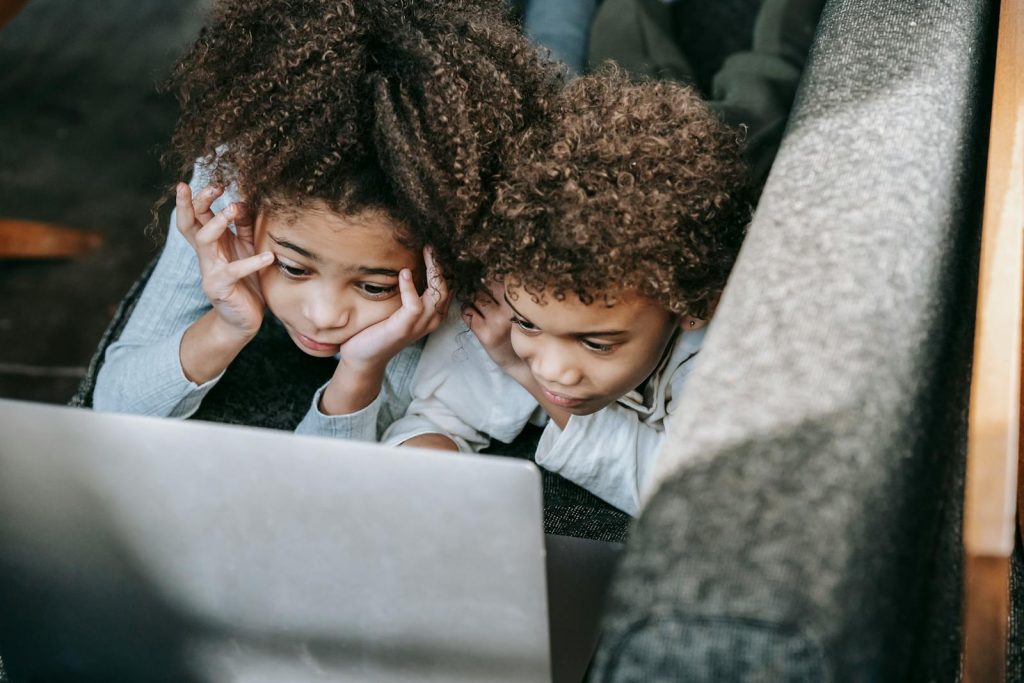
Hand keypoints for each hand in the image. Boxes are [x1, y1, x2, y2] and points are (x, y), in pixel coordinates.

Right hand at [176, 183, 270, 340]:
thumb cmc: (246, 281)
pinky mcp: (220, 287)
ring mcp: (209, 270)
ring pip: (204, 240)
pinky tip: (269, 257)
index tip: (205, 180)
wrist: (243, 319)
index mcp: (212, 242)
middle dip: (198, 201)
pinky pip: (233, 271)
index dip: (193, 198)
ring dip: (219, 222)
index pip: (195, 215)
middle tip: (215, 187)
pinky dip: (252, 262)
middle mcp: (206, 254)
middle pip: (191, 222)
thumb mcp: (247, 249)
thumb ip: (245, 227)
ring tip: (235, 209)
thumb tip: (246, 201)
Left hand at [319, 247, 449, 415]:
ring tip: (426, 250)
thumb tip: (406, 260)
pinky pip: (415, 304)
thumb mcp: (396, 306)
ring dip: (433, 269)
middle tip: (433, 242)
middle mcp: (432, 319)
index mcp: (433, 313)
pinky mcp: (405, 328)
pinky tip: (403, 273)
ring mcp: (420, 325)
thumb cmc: (378, 330)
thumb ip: (407, 289)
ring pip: (439, 293)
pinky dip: (410, 287)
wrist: (363, 356)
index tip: (436, 244)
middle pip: (448, 286)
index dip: (445, 265)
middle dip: (442, 263)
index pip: (448, 285)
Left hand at [462, 280, 522, 371]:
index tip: (485, 271)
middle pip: (486, 283)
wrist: (518, 360)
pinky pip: (467, 312)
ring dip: (472, 298)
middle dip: (479, 284)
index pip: (501, 277)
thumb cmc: (518, 330)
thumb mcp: (520, 309)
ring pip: (475, 297)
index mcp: (521, 300)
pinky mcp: (485, 334)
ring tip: (477, 303)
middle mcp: (511, 310)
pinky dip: (466, 310)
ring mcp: (497, 322)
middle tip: (478, 288)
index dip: (490, 273)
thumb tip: (490, 269)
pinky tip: (473, 315)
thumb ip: (511, 292)